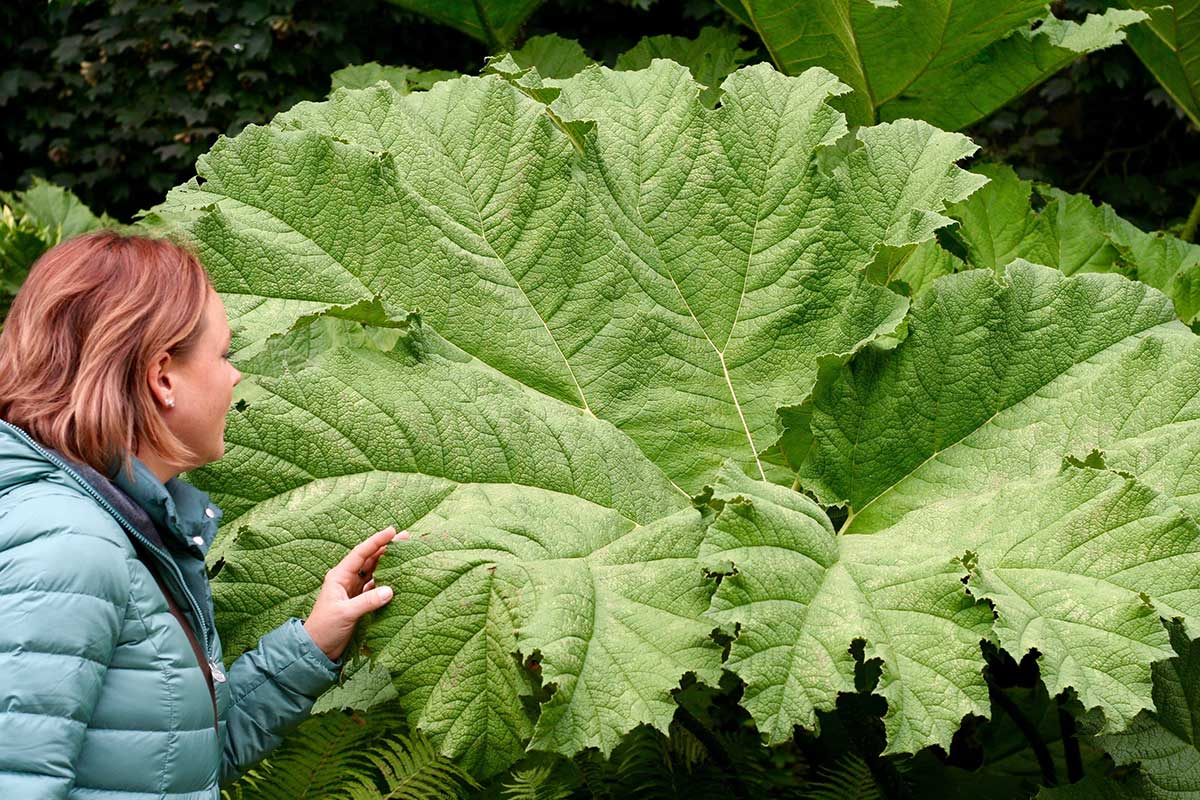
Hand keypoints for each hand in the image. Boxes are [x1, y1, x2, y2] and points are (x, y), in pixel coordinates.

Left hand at [303, 525, 408, 660]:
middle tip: (405, 538)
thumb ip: (367, 601)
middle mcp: (347, 579)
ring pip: (374, 572)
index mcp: (339, 576)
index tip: (392, 531)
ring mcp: (354, 590)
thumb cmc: (324, 628)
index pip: (361, 553)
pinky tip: (399, 578)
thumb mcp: (345, 613)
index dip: (376, 541)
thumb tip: (390, 590)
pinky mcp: (359, 602)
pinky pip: (376, 587)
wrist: (317, 648)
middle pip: (369, 559)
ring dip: (389, 564)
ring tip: (405, 554)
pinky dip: (387, 582)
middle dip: (386, 548)